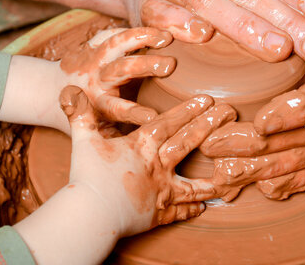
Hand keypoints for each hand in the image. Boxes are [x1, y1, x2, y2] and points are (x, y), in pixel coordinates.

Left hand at [0, 27, 176, 133]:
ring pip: (117, 43)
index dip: (135, 113)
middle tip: (171, 65)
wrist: (49, 89)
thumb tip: (155, 154)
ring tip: (167, 37)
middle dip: (145, 65)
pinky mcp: (93, 44)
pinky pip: (112, 32)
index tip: (155, 116)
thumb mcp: (98, 134)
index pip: (118, 110)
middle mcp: (95, 80)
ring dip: (142, 38)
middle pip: (121, 70)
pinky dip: (133, 28)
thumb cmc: (86, 118)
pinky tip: (156, 25)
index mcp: (98, 106)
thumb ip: (122, 138)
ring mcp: (93, 59)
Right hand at [13, 90, 235, 263]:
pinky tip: (205, 207)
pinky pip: (180, 212)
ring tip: (233, 172)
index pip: (169, 123)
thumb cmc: (87, 176)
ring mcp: (161, 191)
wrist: (90, 214)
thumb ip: (80, 114)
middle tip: (229, 115)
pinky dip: (192, 209)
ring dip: (213, 175)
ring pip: (193, 181)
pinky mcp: (159, 214)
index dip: (188, 110)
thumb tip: (70, 89)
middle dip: (208, 127)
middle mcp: (157, 166)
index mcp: (141, 146)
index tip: (207, 100)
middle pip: (187, 143)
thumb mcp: (83, 140)